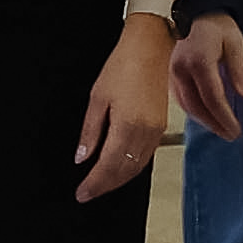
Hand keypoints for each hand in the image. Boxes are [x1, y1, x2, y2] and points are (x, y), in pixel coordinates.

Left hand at [74, 18, 172, 201]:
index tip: (82, 193)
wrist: (150, 48)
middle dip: (105, 186)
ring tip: (101, 185)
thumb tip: (82, 157)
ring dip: (119, 180)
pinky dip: (132, 168)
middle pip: (124, 172)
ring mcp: (156, 131)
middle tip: (88, 193)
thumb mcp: (97, 98)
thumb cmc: (123, 66)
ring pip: (137, 167)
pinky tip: (120, 168)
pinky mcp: (161, 127)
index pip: (109, 166)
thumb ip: (90, 131)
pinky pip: (146, 156)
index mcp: (127, 126)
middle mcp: (145, 133)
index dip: (94, 184)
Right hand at [171, 12, 242, 143]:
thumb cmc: (214, 23)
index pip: (213, 99)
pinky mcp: (170, 73)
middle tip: (229, 134)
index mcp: (200, 62)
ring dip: (203, 120)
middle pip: (198, 107)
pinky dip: (193, 110)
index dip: (225, 118)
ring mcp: (173, 72)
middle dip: (214, 124)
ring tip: (219, 128)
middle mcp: (182, 70)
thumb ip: (240, 70)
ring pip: (187, 105)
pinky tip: (204, 114)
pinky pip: (180, 98)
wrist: (194, 10)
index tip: (236, 130)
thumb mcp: (235, 42)